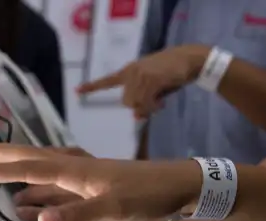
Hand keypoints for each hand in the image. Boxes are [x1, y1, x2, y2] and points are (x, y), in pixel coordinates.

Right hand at [0, 142, 200, 220]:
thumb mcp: (112, 208)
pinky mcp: (91, 179)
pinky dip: (36, 178)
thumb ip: (75, 214)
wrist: (177, 185)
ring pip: (38, 163)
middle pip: (26, 156)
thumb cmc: (146, 196)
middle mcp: (72, 165)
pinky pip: (53, 175)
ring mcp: (81, 171)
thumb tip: (37, 219)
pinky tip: (35, 186)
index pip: (25, 169)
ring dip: (13, 163)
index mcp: (72, 170)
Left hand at [77, 45, 208, 118]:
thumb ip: (143, 101)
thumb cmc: (171, 74)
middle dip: (139, 107)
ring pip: (135, 104)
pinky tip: (162, 101)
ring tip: (159, 101)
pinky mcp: (151, 79)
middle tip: (154, 105)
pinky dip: (154, 107)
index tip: (77, 91)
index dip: (92, 87)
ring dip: (148, 108)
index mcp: (128, 72)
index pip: (107, 81)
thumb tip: (136, 116)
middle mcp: (131, 72)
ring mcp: (140, 75)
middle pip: (126, 102)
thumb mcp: (154, 90)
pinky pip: (147, 103)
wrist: (188, 59)